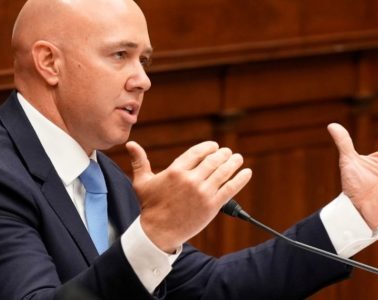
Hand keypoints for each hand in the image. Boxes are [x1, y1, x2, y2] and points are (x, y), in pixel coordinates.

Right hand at [126, 141, 251, 252]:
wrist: (158, 232)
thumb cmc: (149, 207)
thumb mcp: (142, 182)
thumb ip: (139, 161)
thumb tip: (131, 144)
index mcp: (176, 171)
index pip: (197, 152)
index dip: (208, 147)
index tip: (214, 146)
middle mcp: (191, 180)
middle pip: (213, 160)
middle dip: (223, 154)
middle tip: (228, 153)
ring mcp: (203, 193)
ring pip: (223, 172)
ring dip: (233, 163)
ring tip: (237, 159)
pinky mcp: (212, 206)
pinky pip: (230, 188)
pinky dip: (240, 179)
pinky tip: (246, 172)